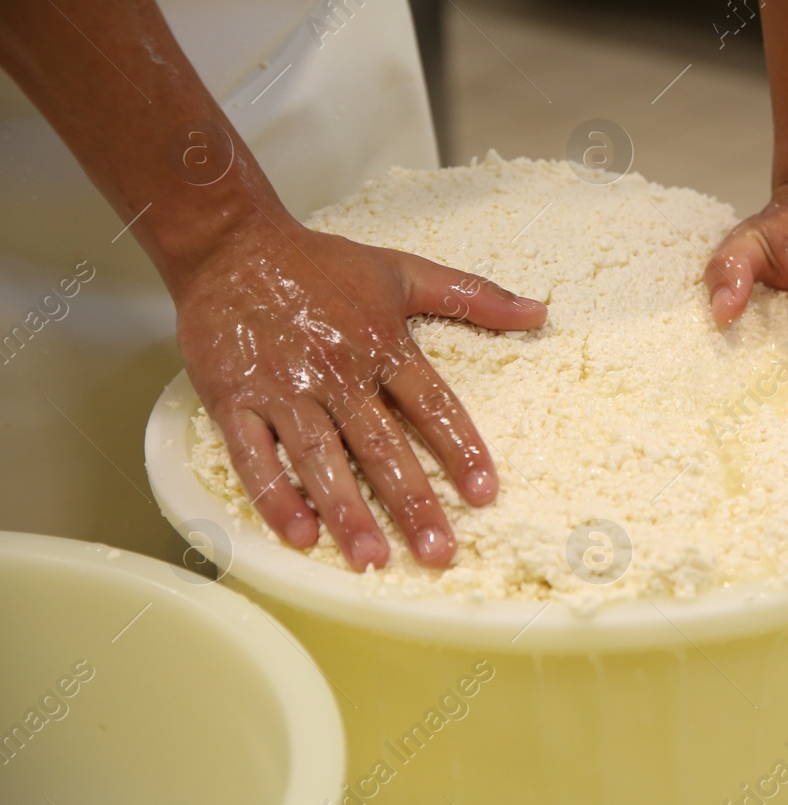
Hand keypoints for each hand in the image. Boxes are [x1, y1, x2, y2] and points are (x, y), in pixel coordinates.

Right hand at [174, 212, 546, 570]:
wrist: (231, 244)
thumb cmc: (320, 263)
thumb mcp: (403, 271)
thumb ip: (473, 295)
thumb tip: (538, 311)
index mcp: (383, 344)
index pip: (433, 404)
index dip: (460, 448)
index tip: (485, 493)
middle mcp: (338, 372)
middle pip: (381, 445)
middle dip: (412, 502)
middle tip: (437, 552)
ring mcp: (284, 389)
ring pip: (321, 459)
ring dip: (346, 511)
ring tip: (372, 559)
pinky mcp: (234, 399)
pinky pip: (254, 456)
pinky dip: (275, 496)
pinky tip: (300, 535)